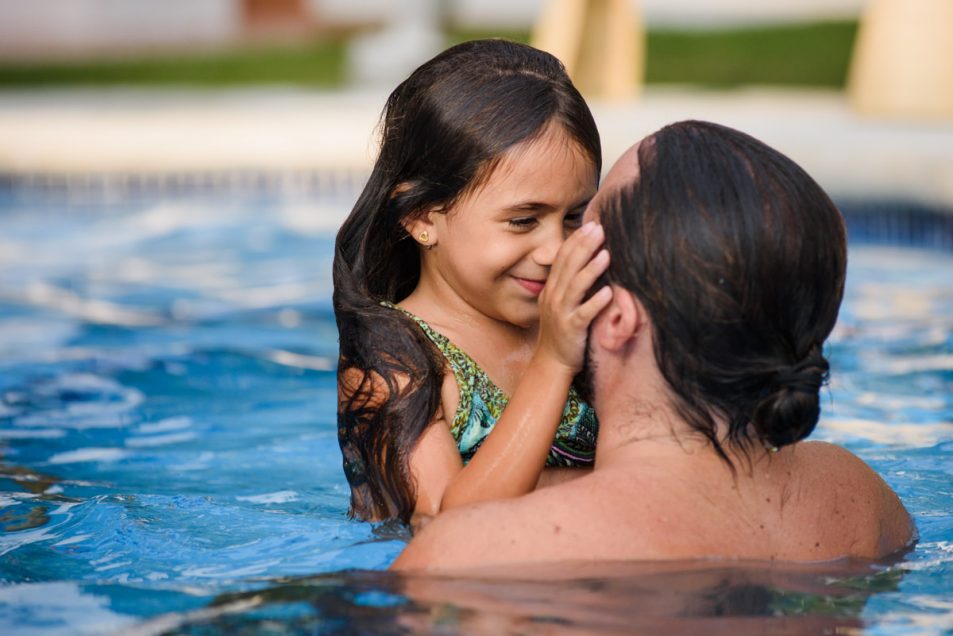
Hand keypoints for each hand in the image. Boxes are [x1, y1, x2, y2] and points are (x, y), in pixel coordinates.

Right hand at [536, 222, 612, 372]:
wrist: (552, 362)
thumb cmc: (562, 330)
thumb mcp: (560, 302)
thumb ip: (570, 282)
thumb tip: (586, 259)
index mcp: (552, 288)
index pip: (562, 258)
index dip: (576, 240)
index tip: (591, 225)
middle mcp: (554, 297)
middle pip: (568, 266)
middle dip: (584, 246)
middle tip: (599, 229)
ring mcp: (561, 313)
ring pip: (575, 287)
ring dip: (591, 270)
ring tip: (606, 255)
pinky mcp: (571, 329)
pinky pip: (584, 314)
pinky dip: (596, 303)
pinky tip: (609, 293)